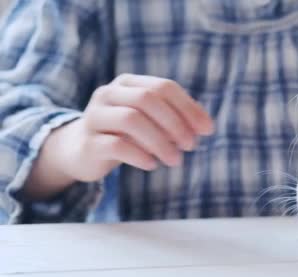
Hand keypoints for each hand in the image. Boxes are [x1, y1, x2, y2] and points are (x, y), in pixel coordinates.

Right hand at [24, 74, 213, 198]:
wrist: (82, 150)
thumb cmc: (126, 134)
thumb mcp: (152, 121)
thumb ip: (177, 118)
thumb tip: (207, 127)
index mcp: (128, 83)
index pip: (164, 87)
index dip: (189, 108)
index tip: (208, 130)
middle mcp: (108, 94)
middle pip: (147, 99)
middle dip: (175, 123)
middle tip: (191, 146)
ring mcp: (95, 116)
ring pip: (130, 120)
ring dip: (160, 141)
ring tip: (175, 160)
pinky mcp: (89, 142)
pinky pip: (116, 145)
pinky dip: (140, 155)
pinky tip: (153, 165)